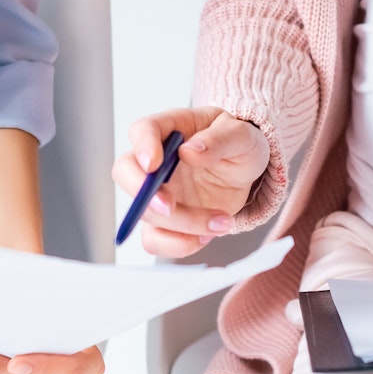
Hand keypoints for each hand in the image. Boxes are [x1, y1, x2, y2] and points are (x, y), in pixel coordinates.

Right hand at [111, 106, 268, 257]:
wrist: (247, 175)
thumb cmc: (240, 146)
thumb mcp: (243, 136)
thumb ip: (220, 139)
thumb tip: (190, 151)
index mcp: (172, 128)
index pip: (143, 130)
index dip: (142, 146)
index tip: (153, 164)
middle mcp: (157, 161)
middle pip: (126, 172)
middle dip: (143, 193)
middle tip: (169, 206)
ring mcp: (158, 192)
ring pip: (144, 211)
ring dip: (178, 224)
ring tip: (220, 222)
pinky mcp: (166, 221)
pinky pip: (155, 240)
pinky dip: (178, 244)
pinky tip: (206, 235)